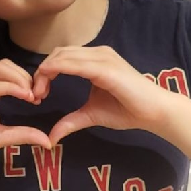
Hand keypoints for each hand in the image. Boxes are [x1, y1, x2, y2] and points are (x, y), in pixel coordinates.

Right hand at [0, 60, 50, 167]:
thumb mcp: (1, 138)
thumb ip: (23, 134)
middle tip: (36, 95)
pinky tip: (22, 95)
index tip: (38, 99)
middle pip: (5, 65)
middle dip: (25, 76)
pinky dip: (9, 87)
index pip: (8, 73)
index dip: (26, 81)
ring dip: (19, 78)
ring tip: (30, 94)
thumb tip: (47, 140)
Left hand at [32, 46, 168, 144]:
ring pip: (63, 55)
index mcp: (94, 60)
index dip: (45, 72)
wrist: (154, 112)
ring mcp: (102, 57)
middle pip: (58, 53)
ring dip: (46, 71)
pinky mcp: (106, 67)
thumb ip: (71, 121)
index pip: (61, 57)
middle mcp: (97, 53)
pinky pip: (75, 64)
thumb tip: (51, 137)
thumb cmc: (128, 110)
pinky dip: (57, 71)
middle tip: (36, 95)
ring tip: (40, 93)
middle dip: (42, 72)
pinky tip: (49, 85)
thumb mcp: (92, 115)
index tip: (38, 94)